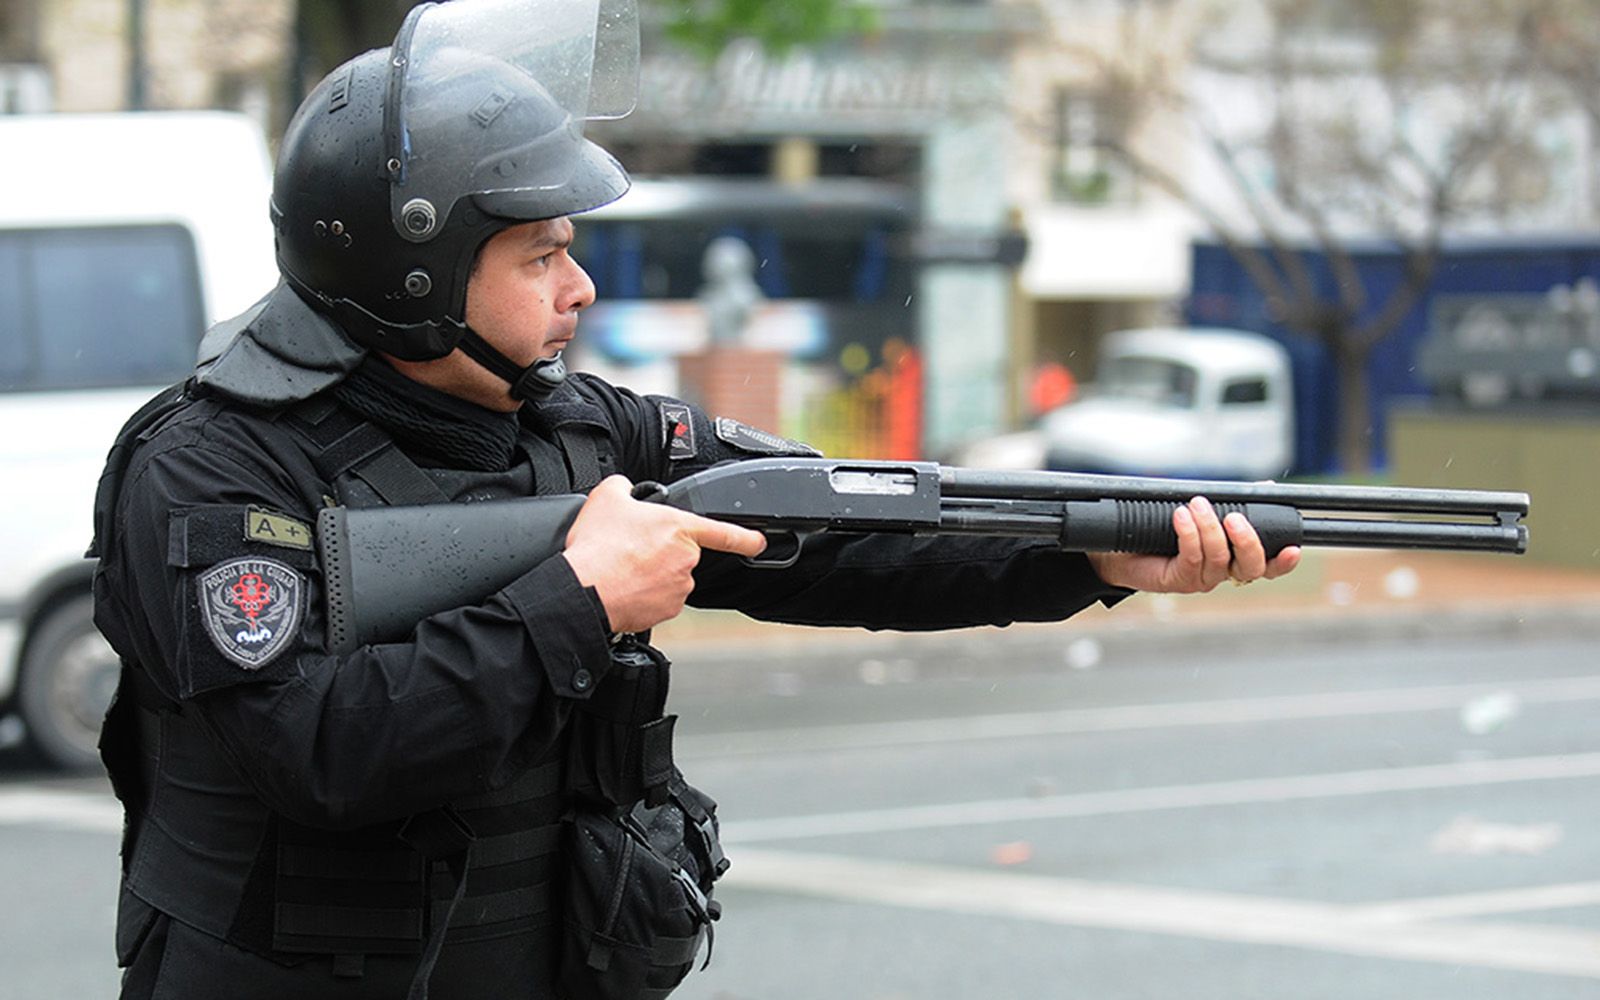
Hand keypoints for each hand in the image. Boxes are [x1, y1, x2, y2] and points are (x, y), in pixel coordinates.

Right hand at [562, 475, 766, 632]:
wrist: (585, 591)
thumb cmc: (598, 547)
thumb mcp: (607, 496)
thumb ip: (624, 486)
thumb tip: (625, 488)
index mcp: (680, 528)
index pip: (724, 532)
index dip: (747, 537)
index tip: (759, 543)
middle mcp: (686, 560)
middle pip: (681, 553)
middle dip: (660, 552)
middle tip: (630, 549)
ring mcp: (678, 588)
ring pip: (669, 577)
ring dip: (651, 573)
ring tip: (622, 568)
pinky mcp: (665, 611)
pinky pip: (658, 599)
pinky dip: (643, 594)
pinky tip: (623, 586)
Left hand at [1086, 496, 1301, 593]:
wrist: (1120, 546)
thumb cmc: (1163, 527)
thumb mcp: (1201, 510)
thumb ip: (1231, 501)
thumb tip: (1264, 486)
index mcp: (1234, 558)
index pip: (1268, 565)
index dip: (1283, 561)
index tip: (1293, 548)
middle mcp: (1222, 572)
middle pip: (1251, 568)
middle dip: (1247, 540)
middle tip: (1233, 516)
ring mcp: (1201, 579)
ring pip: (1219, 559)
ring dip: (1209, 528)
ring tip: (1195, 504)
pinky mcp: (1179, 580)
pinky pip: (1191, 558)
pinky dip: (1189, 534)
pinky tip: (1180, 517)